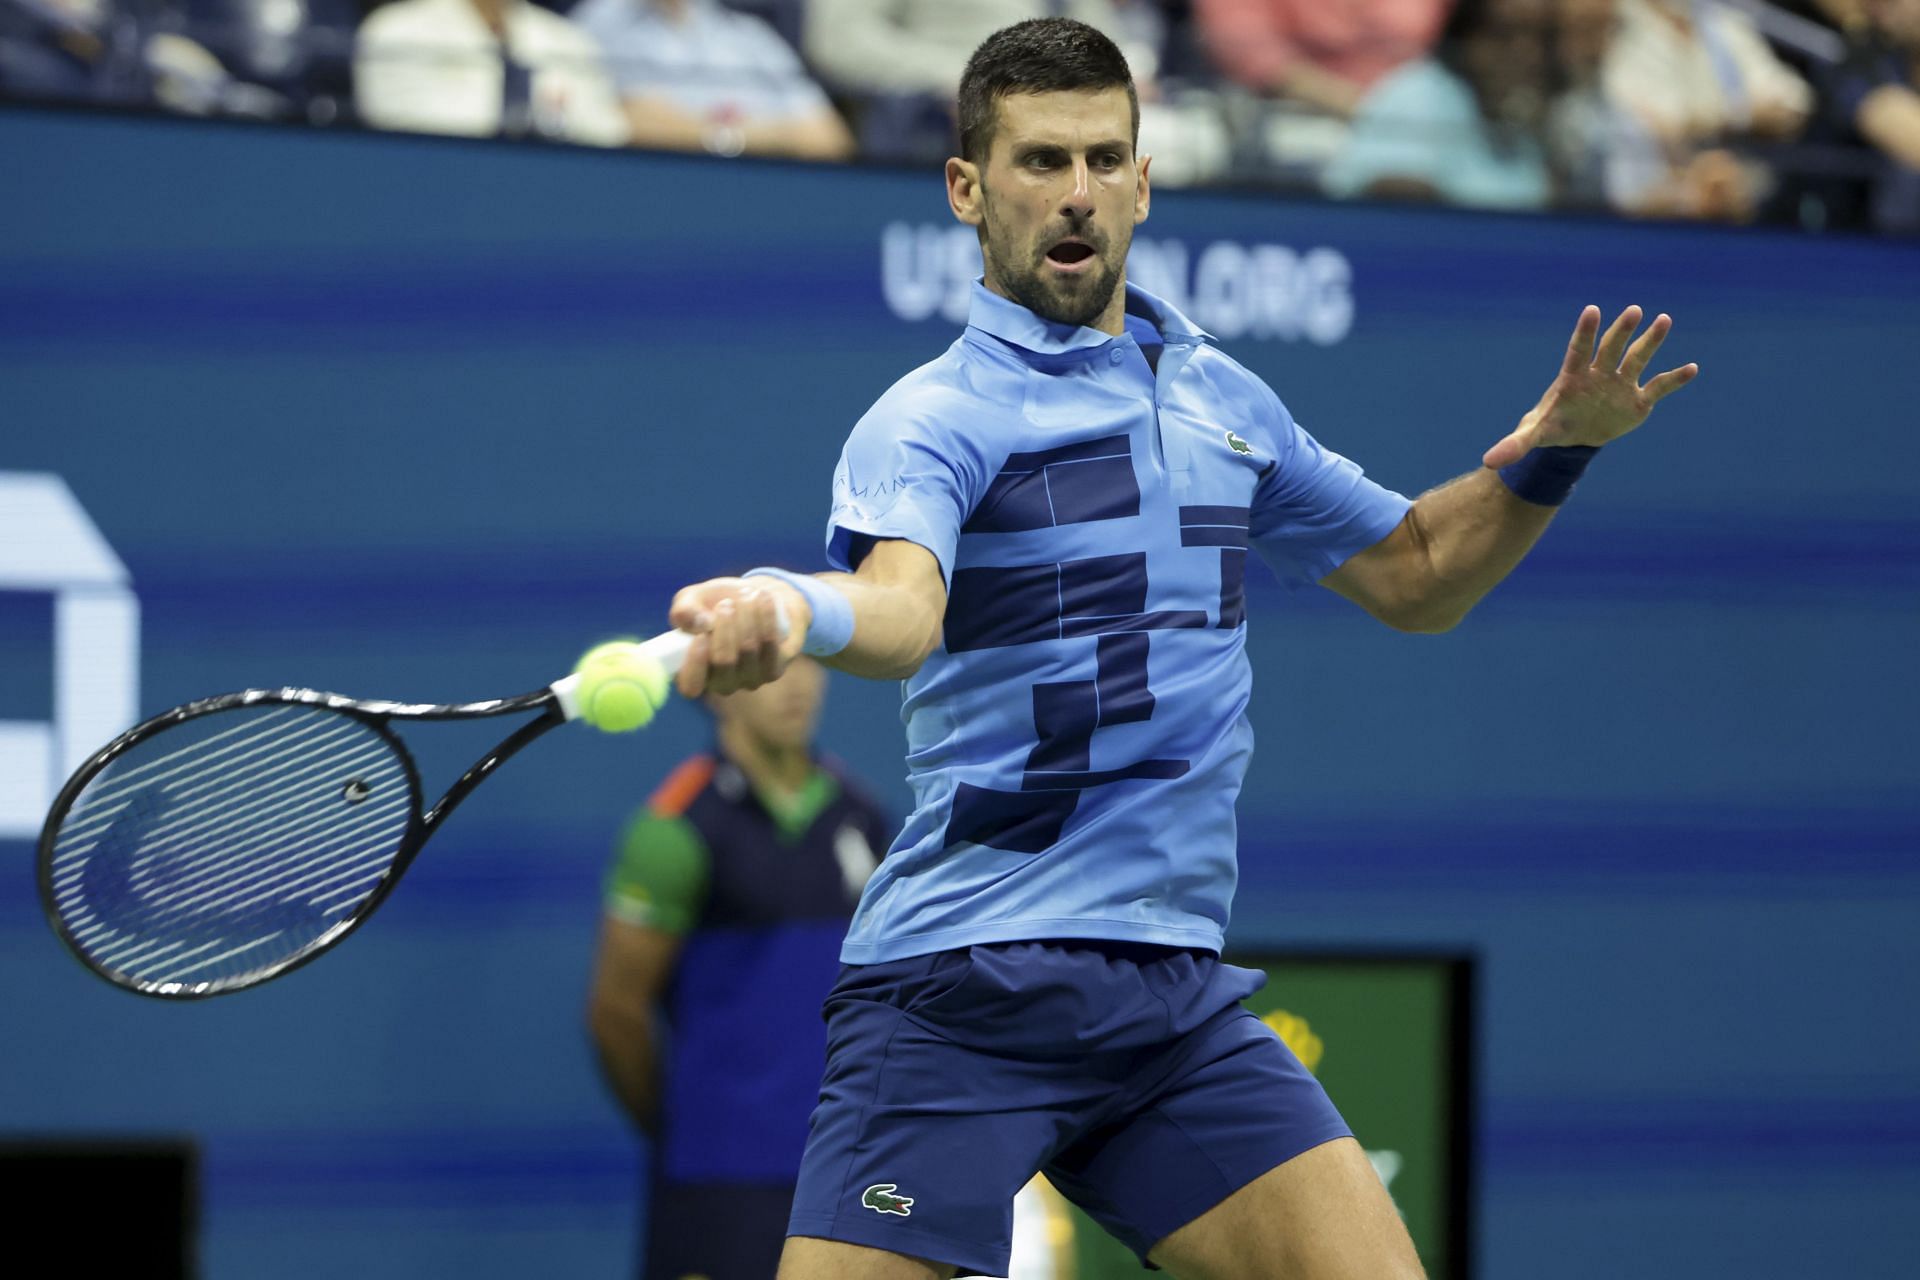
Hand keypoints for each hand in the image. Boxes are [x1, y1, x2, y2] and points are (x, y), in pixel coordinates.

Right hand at [667, 576, 810, 697]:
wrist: (752, 601)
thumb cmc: (712, 604)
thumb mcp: (691, 600)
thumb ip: (684, 611)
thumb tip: (699, 624)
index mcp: (693, 673)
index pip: (690, 686)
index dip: (695, 664)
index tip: (700, 636)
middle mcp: (720, 683)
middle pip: (724, 661)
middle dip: (725, 626)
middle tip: (725, 603)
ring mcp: (748, 680)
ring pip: (748, 648)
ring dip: (746, 615)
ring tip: (745, 594)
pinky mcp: (772, 671)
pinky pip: (770, 643)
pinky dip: (766, 616)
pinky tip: (761, 598)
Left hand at [1483, 305, 1698, 468]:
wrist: (1575, 435)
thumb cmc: (1553, 425)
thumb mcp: (1534, 435)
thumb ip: (1515, 444)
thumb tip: (1489, 461)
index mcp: (1573, 377)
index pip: (1579, 350)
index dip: (1585, 332)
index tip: (1592, 311)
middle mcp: (1599, 374)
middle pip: (1611, 348)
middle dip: (1621, 331)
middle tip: (1634, 311)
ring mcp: (1620, 384)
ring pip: (1637, 358)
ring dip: (1650, 341)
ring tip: (1664, 320)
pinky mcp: (1637, 400)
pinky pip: (1658, 387)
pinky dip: (1674, 379)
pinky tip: (1691, 369)